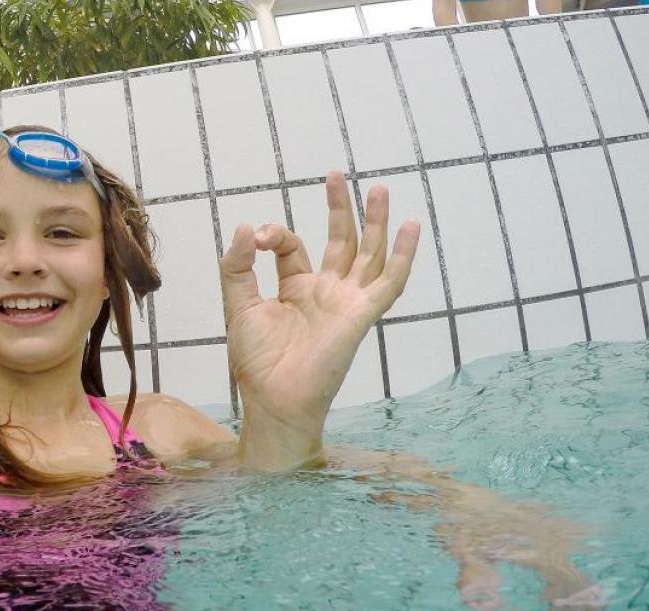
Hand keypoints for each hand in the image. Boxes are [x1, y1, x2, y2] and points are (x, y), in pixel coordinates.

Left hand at [219, 171, 419, 469]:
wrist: (273, 398)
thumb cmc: (256, 361)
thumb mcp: (238, 305)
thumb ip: (237, 267)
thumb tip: (245, 226)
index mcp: (295, 288)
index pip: (291, 246)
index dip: (275, 234)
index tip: (256, 237)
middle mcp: (325, 291)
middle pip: (340, 240)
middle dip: (340, 207)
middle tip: (336, 173)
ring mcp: (346, 302)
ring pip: (368, 253)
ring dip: (374, 221)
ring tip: (378, 188)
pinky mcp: (361, 315)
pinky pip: (389, 283)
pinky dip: (403, 256)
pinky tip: (410, 227)